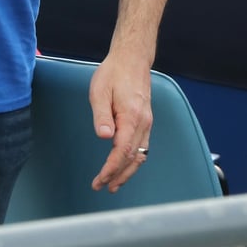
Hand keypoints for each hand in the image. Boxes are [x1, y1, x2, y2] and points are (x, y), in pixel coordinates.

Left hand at [88, 53, 152, 192]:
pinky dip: (134, 160)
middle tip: (102, 187)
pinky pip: (142, 146)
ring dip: (128, 172)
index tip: (99, 180)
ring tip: (113, 184)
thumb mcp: (100, 91)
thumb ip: (101, 115)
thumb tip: (104, 137)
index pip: (123, 152)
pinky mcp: (146, 120)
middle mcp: (143, 123)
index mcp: (131, 117)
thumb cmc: (113, 73)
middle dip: (118, 176)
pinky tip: (125, 165)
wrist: (132, 59)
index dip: (111, 169)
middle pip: (133, 158)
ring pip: (141, 155)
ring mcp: (147, 122)